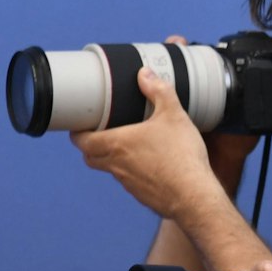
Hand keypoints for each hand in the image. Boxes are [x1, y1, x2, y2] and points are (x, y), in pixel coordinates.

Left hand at [71, 62, 222, 218]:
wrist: (194, 196)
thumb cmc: (181, 157)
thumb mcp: (174, 115)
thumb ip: (159, 92)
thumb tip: (145, 74)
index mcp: (116, 144)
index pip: (80, 141)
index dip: (77, 132)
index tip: (81, 125)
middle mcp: (116, 165)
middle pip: (90, 157)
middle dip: (91, 146)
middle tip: (101, 134)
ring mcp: (128, 182)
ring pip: (110, 170)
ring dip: (112, 159)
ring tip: (129, 147)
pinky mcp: (142, 194)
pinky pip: (130, 181)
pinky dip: (134, 173)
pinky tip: (153, 166)